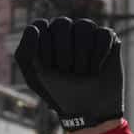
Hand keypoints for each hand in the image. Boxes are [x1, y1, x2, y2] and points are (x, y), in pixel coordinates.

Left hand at [14, 16, 122, 132]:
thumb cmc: (59, 92)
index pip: (40, 26)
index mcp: (45, 36)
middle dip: (63, 53)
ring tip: (83, 72)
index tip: (48, 68)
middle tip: (67, 72)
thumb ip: (26, 53)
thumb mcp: (35, 77)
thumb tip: (34, 28)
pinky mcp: (107, 38)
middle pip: (62, 23)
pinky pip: (104, 34)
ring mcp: (87, 33)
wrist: (88, 110)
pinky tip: (97, 69)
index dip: (44, 49)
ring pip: (84, 26)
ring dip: (82, 55)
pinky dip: (100, 55)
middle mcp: (66, 31)